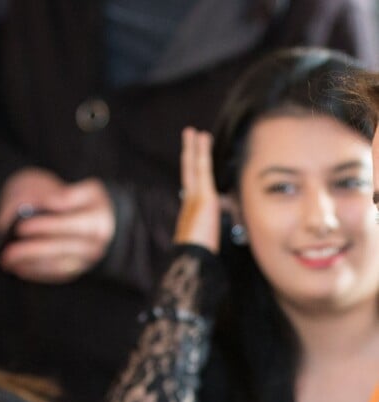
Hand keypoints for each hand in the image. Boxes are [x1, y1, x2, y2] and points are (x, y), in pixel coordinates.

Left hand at [0, 168, 114, 282]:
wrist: (93, 217)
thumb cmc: (79, 199)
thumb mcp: (81, 188)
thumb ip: (61, 194)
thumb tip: (42, 204)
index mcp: (99, 219)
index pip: (70, 224)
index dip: (45, 226)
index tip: (21, 226)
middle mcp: (96, 244)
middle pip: (61, 248)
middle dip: (32, 250)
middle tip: (7, 250)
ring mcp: (86, 260)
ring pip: (57, 265)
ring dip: (30, 263)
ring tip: (6, 259)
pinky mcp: (76, 270)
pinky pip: (54, 273)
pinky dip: (34, 271)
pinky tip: (17, 267)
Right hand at [174, 127, 221, 251]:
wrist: (193, 261)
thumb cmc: (200, 257)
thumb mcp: (208, 241)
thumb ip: (214, 229)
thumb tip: (222, 223)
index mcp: (191, 213)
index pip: (193, 187)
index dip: (193, 173)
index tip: (194, 161)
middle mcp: (189, 202)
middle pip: (188, 173)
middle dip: (189, 155)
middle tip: (189, 137)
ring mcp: (194, 198)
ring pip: (193, 167)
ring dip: (194, 148)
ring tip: (194, 132)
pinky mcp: (202, 196)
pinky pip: (202, 169)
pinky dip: (202, 152)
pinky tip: (202, 138)